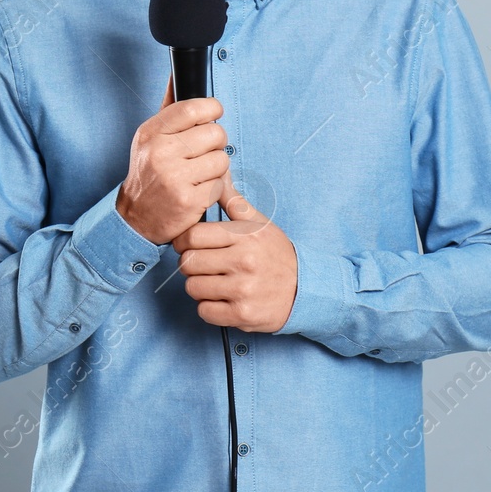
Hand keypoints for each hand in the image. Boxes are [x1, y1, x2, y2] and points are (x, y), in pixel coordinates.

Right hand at [115, 76, 229, 245]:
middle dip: (216, 142)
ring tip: (200, 172)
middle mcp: (160, 153)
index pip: (192, 108)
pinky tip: (198, 190)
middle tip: (204, 151)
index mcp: (151, 133)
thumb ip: (169, 107)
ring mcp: (174, 178)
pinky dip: (214, 188)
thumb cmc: (149, 172)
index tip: (215, 112)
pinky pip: (220, 184)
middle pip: (215, 133)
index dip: (212, 107)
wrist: (136, 217)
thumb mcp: (150, 137)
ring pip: (222, 160)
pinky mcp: (189, 201)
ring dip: (217, 167)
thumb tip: (177, 74)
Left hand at [173, 174, 298, 332]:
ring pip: (193, 287)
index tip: (190, 245)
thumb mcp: (260, 225)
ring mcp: (243, 290)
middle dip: (190, 264)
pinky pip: (204, 311)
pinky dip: (209, 307)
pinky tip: (222, 300)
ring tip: (214, 282)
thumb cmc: (277, 255)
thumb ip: (235, 204)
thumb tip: (219, 177)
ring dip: (199, 286)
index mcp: (245, 237)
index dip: (184, 240)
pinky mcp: (242, 314)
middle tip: (202, 265)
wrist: (305, 289)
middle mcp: (244, 262)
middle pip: (188, 262)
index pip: (193, 236)